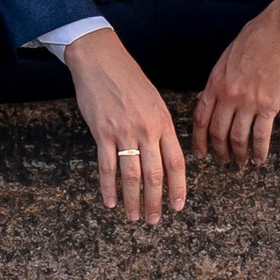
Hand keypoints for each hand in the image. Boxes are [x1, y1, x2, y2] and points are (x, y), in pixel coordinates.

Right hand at [61, 27, 186, 221]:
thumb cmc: (128, 79)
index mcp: (163, 122)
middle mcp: (147, 130)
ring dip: (133, 201)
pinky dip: (109, 188)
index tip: (178, 207)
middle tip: (154, 220)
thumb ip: (159, 128)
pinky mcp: (102, 132)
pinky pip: (107, 167)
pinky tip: (110, 202)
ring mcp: (124, 132)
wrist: (101, 59)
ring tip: (133, 217)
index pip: (176, 163)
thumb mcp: (153, 101)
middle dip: (155, 202)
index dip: (178, 188)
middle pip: (155, 175)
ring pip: (132, 176)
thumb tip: (164, 155)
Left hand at [191, 4, 279, 167]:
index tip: (200, 153)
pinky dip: (259, 151)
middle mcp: (228, 95)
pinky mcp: (269, 106)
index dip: (199, 139)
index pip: (201, 118)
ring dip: (239, 155)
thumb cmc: (256, 40)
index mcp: (215, 82)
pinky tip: (260, 159)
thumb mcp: (227, 58)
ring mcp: (248, 102)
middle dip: (219, 152)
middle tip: (222, 162)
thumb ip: (218, 81)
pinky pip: (261, 136)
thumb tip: (208, 98)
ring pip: (238, 138)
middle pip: (218, 133)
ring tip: (241, 163)